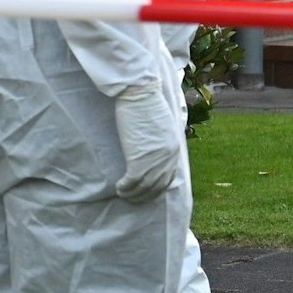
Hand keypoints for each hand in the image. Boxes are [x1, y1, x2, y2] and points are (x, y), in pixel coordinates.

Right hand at [113, 82, 182, 201]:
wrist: (140, 94)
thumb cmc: (147, 103)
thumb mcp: (161, 125)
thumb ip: (160, 139)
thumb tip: (154, 146)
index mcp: (174, 150)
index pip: (168, 178)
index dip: (156, 189)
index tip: (146, 192)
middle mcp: (168, 159)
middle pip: (158, 186)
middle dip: (145, 196)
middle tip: (133, 198)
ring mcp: (155, 160)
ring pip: (145, 187)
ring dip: (133, 194)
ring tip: (123, 194)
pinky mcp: (139, 158)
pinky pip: (133, 181)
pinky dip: (126, 188)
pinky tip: (118, 188)